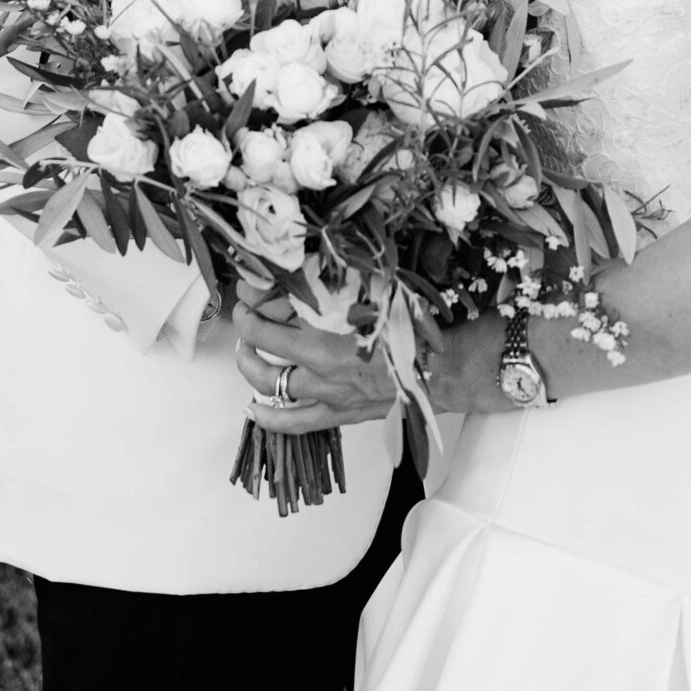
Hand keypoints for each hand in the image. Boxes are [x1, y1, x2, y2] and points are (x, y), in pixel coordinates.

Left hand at [235, 305, 509, 430]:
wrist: (445, 368)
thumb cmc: (414, 329)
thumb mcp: (374, 293)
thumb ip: (337, 284)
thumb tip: (304, 267)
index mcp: (326, 340)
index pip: (268, 325)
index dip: (249, 308)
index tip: (246, 295)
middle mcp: (321, 372)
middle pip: (262, 356)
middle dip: (246, 335)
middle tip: (244, 319)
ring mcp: (328, 398)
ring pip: (272, 390)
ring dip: (252, 370)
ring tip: (246, 354)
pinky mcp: (339, 415)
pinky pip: (295, 424)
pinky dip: (270, 417)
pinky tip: (254, 410)